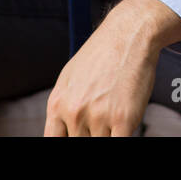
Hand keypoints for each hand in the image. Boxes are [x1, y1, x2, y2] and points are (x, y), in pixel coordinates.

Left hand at [43, 0, 162, 136]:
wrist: (127, 35)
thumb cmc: (100, 56)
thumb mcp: (69, 80)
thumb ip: (63, 109)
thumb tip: (61, 133)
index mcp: (57, 104)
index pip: (53, 142)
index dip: (67, 143)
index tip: (78, 135)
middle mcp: (74, 112)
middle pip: (80, 144)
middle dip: (91, 134)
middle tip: (101, 116)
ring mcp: (98, 116)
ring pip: (101, 143)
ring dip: (108, 133)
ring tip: (113, 112)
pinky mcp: (123, 119)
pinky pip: (119, 143)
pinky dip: (121, 137)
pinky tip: (124, 125)